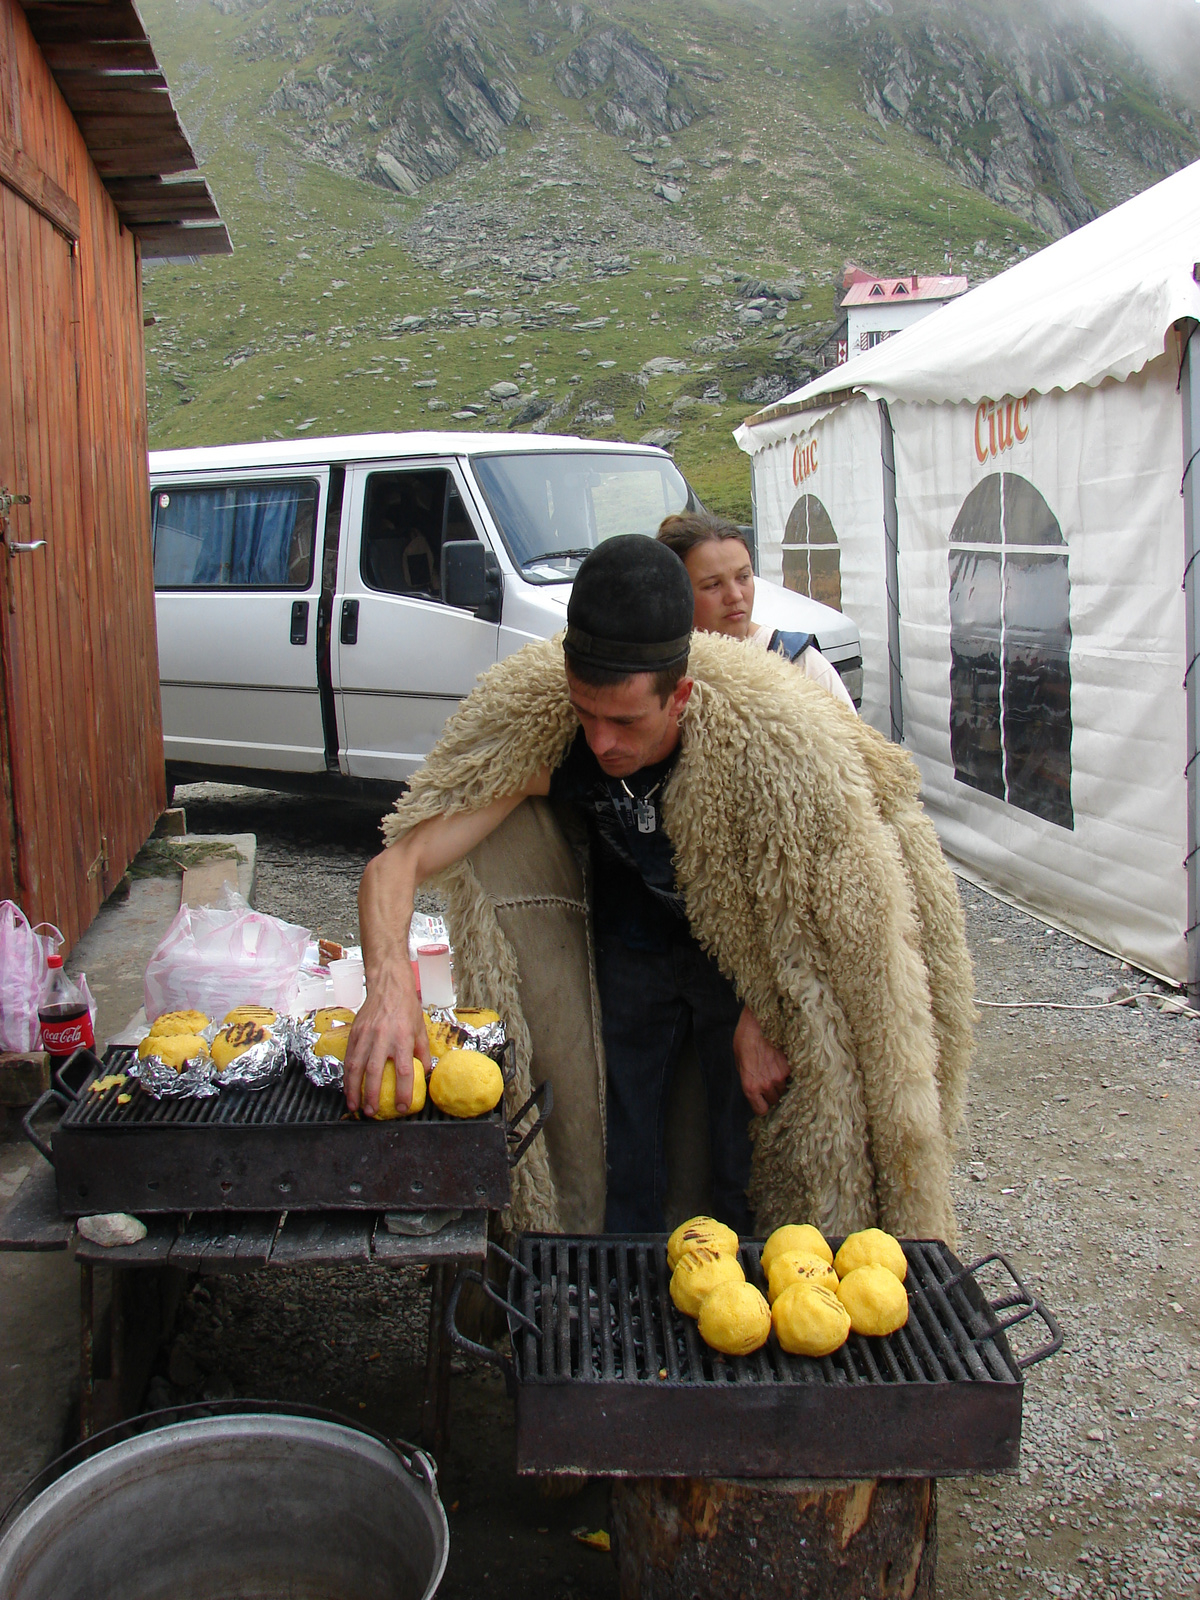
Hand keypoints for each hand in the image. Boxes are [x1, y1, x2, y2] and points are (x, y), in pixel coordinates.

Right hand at [343, 958, 429, 1116]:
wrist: (388, 986)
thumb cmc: (407, 1008)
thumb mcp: (421, 1029)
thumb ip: (422, 1053)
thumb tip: (424, 1074)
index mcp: (403, 1038)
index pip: (403, 1070)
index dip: (403, 1091)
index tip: (402, 1107)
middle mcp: (383, 1037)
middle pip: (375, 1072)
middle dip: (372, 1095)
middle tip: (373, 1113)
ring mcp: (366, 1035)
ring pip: (356, 1067)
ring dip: (354, 1090)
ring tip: (355, 1106)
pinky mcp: (354, 1033)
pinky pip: (349, 1058)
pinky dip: (347, 1075)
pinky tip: (348, 1087)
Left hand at [733, 1005, 789, 1115]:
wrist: (760, 1020)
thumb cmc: (745, 1037)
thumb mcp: (738, 1060)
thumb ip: (746, 1077)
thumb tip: (753, 1087)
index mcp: (750, 1086)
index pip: (761, 1110)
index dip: (761, 1105)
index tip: (762, 1100)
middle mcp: (766, 1084)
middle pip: (774, 1100)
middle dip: (771, 1093)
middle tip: (767, 1080)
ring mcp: (780, 1076)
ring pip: (784, 1090)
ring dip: (780, 1084)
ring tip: (774, 1070)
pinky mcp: (790, 1067)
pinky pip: (791, 1078)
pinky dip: (788, 1075)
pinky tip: (782, 1064)